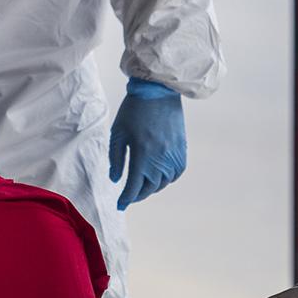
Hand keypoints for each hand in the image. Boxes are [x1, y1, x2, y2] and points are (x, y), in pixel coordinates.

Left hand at [108, 79, 186, 209]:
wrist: (158, 92)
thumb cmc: (133, 110)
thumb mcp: (118, 133)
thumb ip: (116, 159)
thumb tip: (116, 180)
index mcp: (142, 155)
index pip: (134, 187)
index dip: (126, 199)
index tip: (120, 205)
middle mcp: (160, 159)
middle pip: (149, 188)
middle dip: (138, 195)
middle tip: (130, 196)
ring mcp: (173, 155)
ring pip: (163, 183)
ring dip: (152, 188)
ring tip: (143, 186)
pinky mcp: (181, 149)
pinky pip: (176, 173)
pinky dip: (167, 179)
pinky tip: (159, 177)